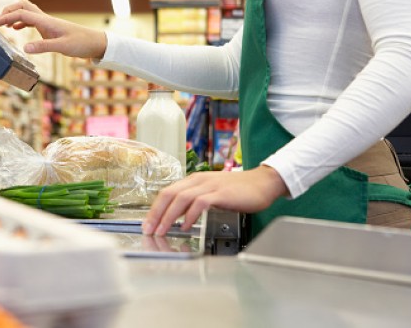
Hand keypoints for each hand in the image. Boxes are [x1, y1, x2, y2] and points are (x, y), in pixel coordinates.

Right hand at [0, 0, 107, 58]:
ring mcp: (48, 23)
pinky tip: (17, 29)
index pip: (20, 14)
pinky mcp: (50, 28)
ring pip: (26, 12)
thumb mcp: (62, 47)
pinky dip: (21, 22)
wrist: (95, 43)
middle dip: (7, 11)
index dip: (5, 18)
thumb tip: (25, 48)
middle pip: (22, 7)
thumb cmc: (81, 43)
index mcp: (46, 21)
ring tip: (3, 25)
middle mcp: (45, 19)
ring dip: (13, 16)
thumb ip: (43, 47)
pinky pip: (32, 20)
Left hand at [142, 165, 288, 235]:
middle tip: (149, 230)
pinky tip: (186, 226)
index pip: (167, 192)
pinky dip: (190, 215)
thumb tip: (178, 217)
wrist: (262, 182)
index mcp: (194, 180)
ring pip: (181, 199)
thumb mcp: (211, 193)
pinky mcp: (220, 193)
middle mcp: (198, 180)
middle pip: (169, 195)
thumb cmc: (238, 190)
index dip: (155, 209)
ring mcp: (209, 185)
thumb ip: (195, 202)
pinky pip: (200, 203)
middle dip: (156, 213)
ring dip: (169, 216)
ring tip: (163, 231)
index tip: (147, 224)